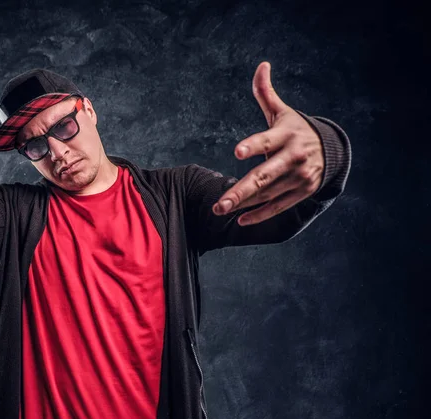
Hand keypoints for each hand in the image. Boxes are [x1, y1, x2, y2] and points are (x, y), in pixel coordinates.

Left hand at [212, 61, 324, 224]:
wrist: (332, 151)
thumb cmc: (295, 130)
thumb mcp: (283, 112)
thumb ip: (266, 94)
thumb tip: (262, 66)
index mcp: (286, 135)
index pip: (266, 140)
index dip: (253, 146)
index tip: (237, 152)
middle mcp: (293, 158)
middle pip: (264, 176)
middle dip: (240, 191)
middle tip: (219, 203)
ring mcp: (298, 178)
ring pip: (267, 194)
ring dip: (244, 204)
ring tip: (221, 209)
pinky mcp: (301, 193)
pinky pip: (278, 206)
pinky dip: (260, 214)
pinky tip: (240, 220)